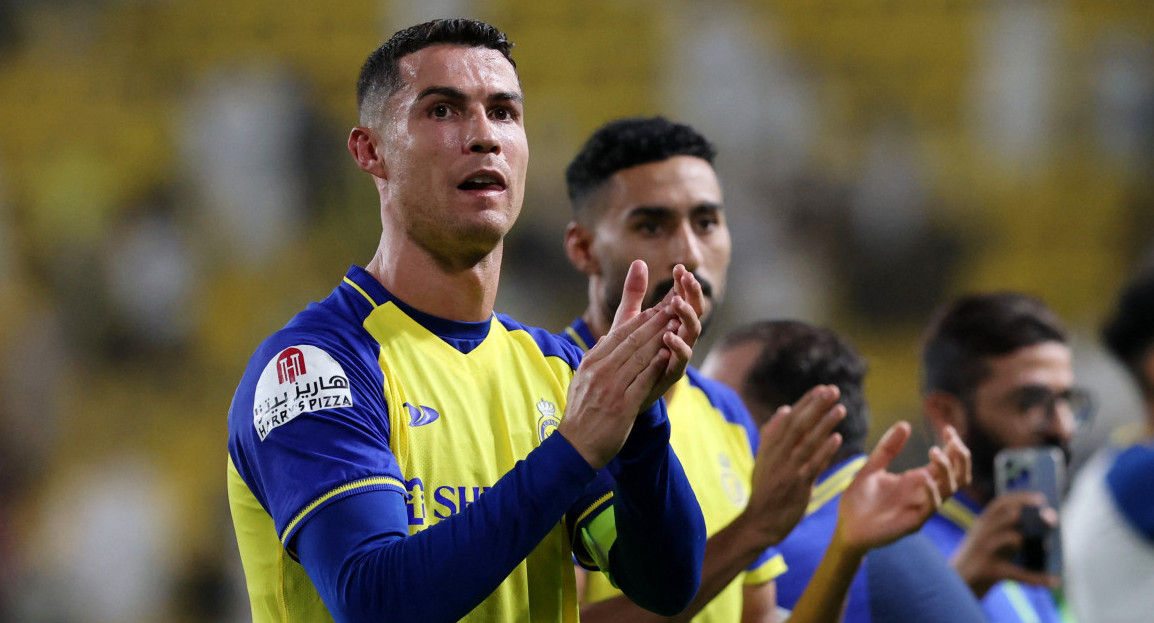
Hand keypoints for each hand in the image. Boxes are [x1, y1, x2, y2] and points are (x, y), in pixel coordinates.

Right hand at [559, 260, 685, 468]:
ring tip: (675, 324)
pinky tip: (668, 354)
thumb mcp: (581, 380)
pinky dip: (655, 366)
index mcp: (591, 363)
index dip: (640, 320)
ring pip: (639, 357)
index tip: (656, 307)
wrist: (576, 446)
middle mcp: (600, 372)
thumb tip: (607, 338)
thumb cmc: (581, 413)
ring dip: (659, 338)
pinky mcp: (622, 406)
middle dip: (654, 322)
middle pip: (631, 341)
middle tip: (672, 307)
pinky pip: (642, 381)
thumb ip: (595, 357)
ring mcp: (611, 388)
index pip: (618, 335)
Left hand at [640, 263, 703, 407]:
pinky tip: (669, 335)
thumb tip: (639, 261)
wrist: (619, 392)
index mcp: (670, 322)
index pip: (683, 298)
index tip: (679, 268)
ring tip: (676, 303)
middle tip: (687, 279)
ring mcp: (677, 356)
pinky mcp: (671, 374)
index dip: (683, 283)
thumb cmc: (628, 353)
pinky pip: (680, 361)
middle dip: (692, 294)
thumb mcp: (628, 319)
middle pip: (694, 312)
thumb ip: (635, 293)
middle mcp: (678, 337)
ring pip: (691, 334)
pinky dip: (677, 348)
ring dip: (686, 317)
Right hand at [741, 385, 844, 545]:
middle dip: (816, 406)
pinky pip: (813, 465)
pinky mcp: (798, 486)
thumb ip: (773, 434)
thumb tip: (785, 408)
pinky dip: (825, 450)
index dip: (807, 402)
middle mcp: (778, 455)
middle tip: (833, 390)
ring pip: (808, 442)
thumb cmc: (764, 490)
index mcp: (770, 446)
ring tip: (840, 408)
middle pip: (799, 425)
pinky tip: (837, 438)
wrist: (759, 522)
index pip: (790, 418)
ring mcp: (788, 470)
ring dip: (824, 424)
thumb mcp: (763, 458)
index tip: (822, 388)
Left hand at [833, 421, 965, 554]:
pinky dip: (932, 492)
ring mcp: (920, 508)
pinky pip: (931, 508)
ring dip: (947, 470)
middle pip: (958, 476)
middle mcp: (924, 493)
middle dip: (960, 457)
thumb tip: (905, 424)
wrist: (846, 528)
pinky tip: (923, 477)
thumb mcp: (872, 468)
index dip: (953, 446)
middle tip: (952, 440)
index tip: (948, 428)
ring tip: (934, 451)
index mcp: (917, 480)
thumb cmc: (859, 501)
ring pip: (949, 490)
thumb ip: (887, 449)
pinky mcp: (913, 522)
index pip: (947, 462)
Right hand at [951, 491, 1059, 597]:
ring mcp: (983, 551)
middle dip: (1032, 515)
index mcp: (982, 524)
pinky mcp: (988, 571)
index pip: (1001, 504)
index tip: (1042, 498)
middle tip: (1052, 518)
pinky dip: (1038, 578)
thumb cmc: (981, 561)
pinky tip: (1054, 581)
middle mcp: (981, 533)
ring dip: (1033, 541)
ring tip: (1049, 548)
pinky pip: (1017, 572)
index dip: (1021, 498)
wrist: (957, 584)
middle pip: (1008, 516)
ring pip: (1012, 538)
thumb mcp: (991, 542)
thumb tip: (1044, 527)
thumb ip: (1011, 533)